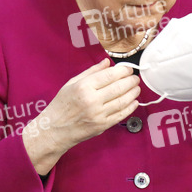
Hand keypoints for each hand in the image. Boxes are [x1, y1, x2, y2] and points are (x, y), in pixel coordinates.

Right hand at [23, 59, 139, 174]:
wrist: (54, 129)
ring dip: (133, 93)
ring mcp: (99, 114)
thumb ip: (91, 72)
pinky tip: (134, 102)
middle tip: (135, 78)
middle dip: (131, 81)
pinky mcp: (103, 125)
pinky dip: (130, 107)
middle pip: (119, 87)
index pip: (110, 75)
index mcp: (84, 87)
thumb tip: (107, 62)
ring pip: (123, 101)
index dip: (123, 70)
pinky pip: (121, 115)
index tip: (128, 68)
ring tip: (137, 88)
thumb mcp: (72, 83)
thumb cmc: (61, 105)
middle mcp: (92, 100)